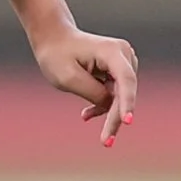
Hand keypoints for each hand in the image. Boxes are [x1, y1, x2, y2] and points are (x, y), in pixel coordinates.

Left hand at [33, 27, 139, 147]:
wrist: (53, 39)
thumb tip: (111, 105)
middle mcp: (123, 54)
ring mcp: (123, 62)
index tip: (127, 121)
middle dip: (115, 117)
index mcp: (112, 51)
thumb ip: (93, 93)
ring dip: (105, 110)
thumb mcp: (69, 78)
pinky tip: (86, 114)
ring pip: (120, 95)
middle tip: (106, 142)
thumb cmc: (57, 55)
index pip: (125, 80)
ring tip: (85, 116)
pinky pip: (114, 93)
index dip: (127, 103)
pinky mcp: (117, 70)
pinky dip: (101, 104)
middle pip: (124, 92)